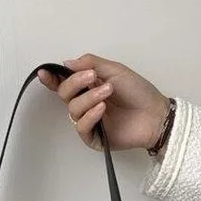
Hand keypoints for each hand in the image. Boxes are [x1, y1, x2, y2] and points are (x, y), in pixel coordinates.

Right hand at [38, 54, 169, 151]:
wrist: (155, 114)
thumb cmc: (139, 92)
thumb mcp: (115, 70)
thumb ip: (90, 63)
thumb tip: (67, 63)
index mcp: (89, 86)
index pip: (65, 83)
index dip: (52, 79)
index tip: (45, 73)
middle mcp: (86, 103)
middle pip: (65, 94)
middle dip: (75, 83)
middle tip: (93, 77)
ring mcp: (90, 120)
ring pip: (73, 110)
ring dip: (89, 98)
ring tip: (108, 92)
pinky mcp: (95, 137)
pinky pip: (82, 127)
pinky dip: (90, 115)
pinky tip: (102, 109)